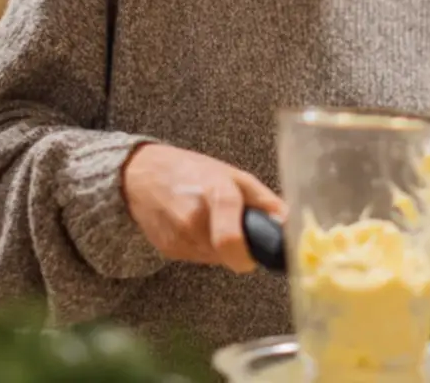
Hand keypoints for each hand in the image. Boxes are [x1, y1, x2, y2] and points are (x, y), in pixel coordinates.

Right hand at [121, 143, 286, 272]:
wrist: (140, 175)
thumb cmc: (190, 170)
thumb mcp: (233, 174)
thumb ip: (264, 201)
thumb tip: (288, 224)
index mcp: (216, 194)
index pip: (230, 239)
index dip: (247, 255)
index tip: (255, 254)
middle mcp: (194, 220)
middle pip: (228, 254)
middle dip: (240, 247)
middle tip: (237, 227)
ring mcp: (178, 238)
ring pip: (215, 259)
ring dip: (222, 247)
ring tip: (213, 220)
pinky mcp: (168, 251)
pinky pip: (199, 258)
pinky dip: (205, 247)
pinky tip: (197, 226)